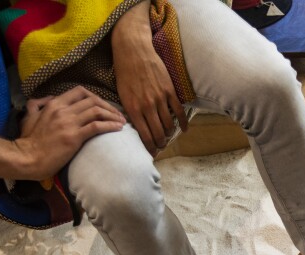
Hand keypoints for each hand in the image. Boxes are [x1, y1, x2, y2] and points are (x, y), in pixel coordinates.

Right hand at [14, 87, 124, 179]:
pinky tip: (118, 128)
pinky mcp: (74, 137)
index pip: (80, 91)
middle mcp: (63, 110)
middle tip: (118, 114)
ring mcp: (69, 123)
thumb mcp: (29, 116)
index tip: (104, 105)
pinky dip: (110, 125)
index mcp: (54, 103)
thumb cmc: (29, 140)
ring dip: (113, 115)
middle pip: (93, 100)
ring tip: (122, 122)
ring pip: (97, 111)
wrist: (28, 158)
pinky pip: (97, 126)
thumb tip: (47, 98)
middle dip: (109, 106)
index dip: (96, 97)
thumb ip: (37, 104)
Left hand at [112, 4, 188, 153]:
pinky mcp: (169, 90)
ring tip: (168, 138)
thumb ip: (130, 111)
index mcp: (133, 108)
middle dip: (160, 144)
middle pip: (158, 133)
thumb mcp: (121, 94)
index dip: (149, 147)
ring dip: (169, 134)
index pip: (144, 136)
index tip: (152, 153)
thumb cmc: (124, 72)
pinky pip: (178, 111)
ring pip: (169, 124)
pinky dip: (182, 123)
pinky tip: (183, 129)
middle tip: (161, 148)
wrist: (133, 51)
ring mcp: (160, 98)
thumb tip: (137, 127)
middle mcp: (147, 106)